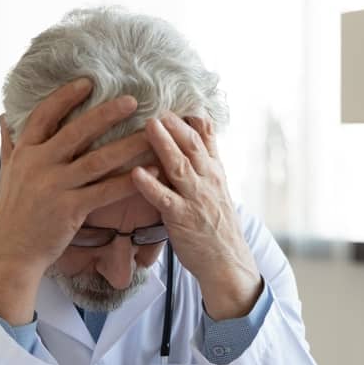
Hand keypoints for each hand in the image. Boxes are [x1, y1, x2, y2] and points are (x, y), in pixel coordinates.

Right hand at [0, 78, 150, 323]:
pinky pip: (106, 191)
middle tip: (133, 100)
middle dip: (107, 114)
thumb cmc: (12, 214)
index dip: (65, 97)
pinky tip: (150, 171)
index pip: (44, 115)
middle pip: (77, 131)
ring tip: (151, 134)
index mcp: (25, 153)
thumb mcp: (6, 174)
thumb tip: (4, 116)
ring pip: (98, 159)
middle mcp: (39, 164)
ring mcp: (55, 187)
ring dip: (128, 145)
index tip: (87, 82)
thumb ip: (9, 144)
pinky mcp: (70, 209)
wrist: (11, 252)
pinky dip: (129, 180)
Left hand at [131, 112, 261, 319]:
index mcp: (215, 172)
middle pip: (192, 146)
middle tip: (156, 108)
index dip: (188, 119)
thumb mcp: (218, 186)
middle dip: (175, 125)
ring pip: (179, 166)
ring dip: (163, 144)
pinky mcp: (181, 219)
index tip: (172, 103)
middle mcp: (207, 181)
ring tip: (148, 126)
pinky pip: (164, 199)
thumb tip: (202, 124)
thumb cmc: (217, 225)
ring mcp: (195, 199)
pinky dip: (150, 185)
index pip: (204, 138)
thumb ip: (208, 157)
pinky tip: (136, 173)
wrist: (227, 261)